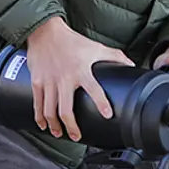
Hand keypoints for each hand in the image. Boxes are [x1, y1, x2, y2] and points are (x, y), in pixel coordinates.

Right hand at [25, 17, 132, 140]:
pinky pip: (37, 104)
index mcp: (81, 71)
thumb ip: (115, 56)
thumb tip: (131, 65)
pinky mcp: (37, 82)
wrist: (45, 31)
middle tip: (76, 136)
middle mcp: (64, 79)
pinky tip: (43, 124)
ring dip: (54, 125)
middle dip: (71, 126)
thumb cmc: (71, 41)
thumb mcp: (95, 47)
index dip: (101, 103)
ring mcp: (49, 82)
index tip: (107, 115)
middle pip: (66, 110)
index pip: (94, 89)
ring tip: (59, 133)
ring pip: (49, 111)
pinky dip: (39, 117)